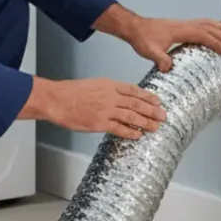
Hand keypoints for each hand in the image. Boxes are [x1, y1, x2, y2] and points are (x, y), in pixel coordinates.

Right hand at [19, 77, 166, 139]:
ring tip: (156, 127)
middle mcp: (110, 96)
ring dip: (146, 122)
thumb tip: (118, 97)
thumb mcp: (92, 85)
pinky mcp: (99, 123)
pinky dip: (130, 133)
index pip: (133, 90)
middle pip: (136, 104)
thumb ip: (106, 90)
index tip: (158, 101)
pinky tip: (138, 136)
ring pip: (132, 116)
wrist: (56, 100)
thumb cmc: (70, 92)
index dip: (147, 96)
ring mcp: (105, 110)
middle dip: (152, 110)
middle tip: (163, 116)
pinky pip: (119, 129)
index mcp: (108, 85)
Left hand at [126, 16, 220, 71]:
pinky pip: (200, 23)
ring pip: (206, 23)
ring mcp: (182, 24)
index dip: (215, 42)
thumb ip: (159, 58)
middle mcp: (183, 25)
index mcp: (179, 31)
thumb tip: (168, 67)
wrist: (134, 27)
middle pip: (208, 27)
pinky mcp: (180, 25)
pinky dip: (211, 25)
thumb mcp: (149, 51)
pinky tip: (215, 30)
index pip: (202, 35)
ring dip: (220, 27)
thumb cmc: (141, 38)